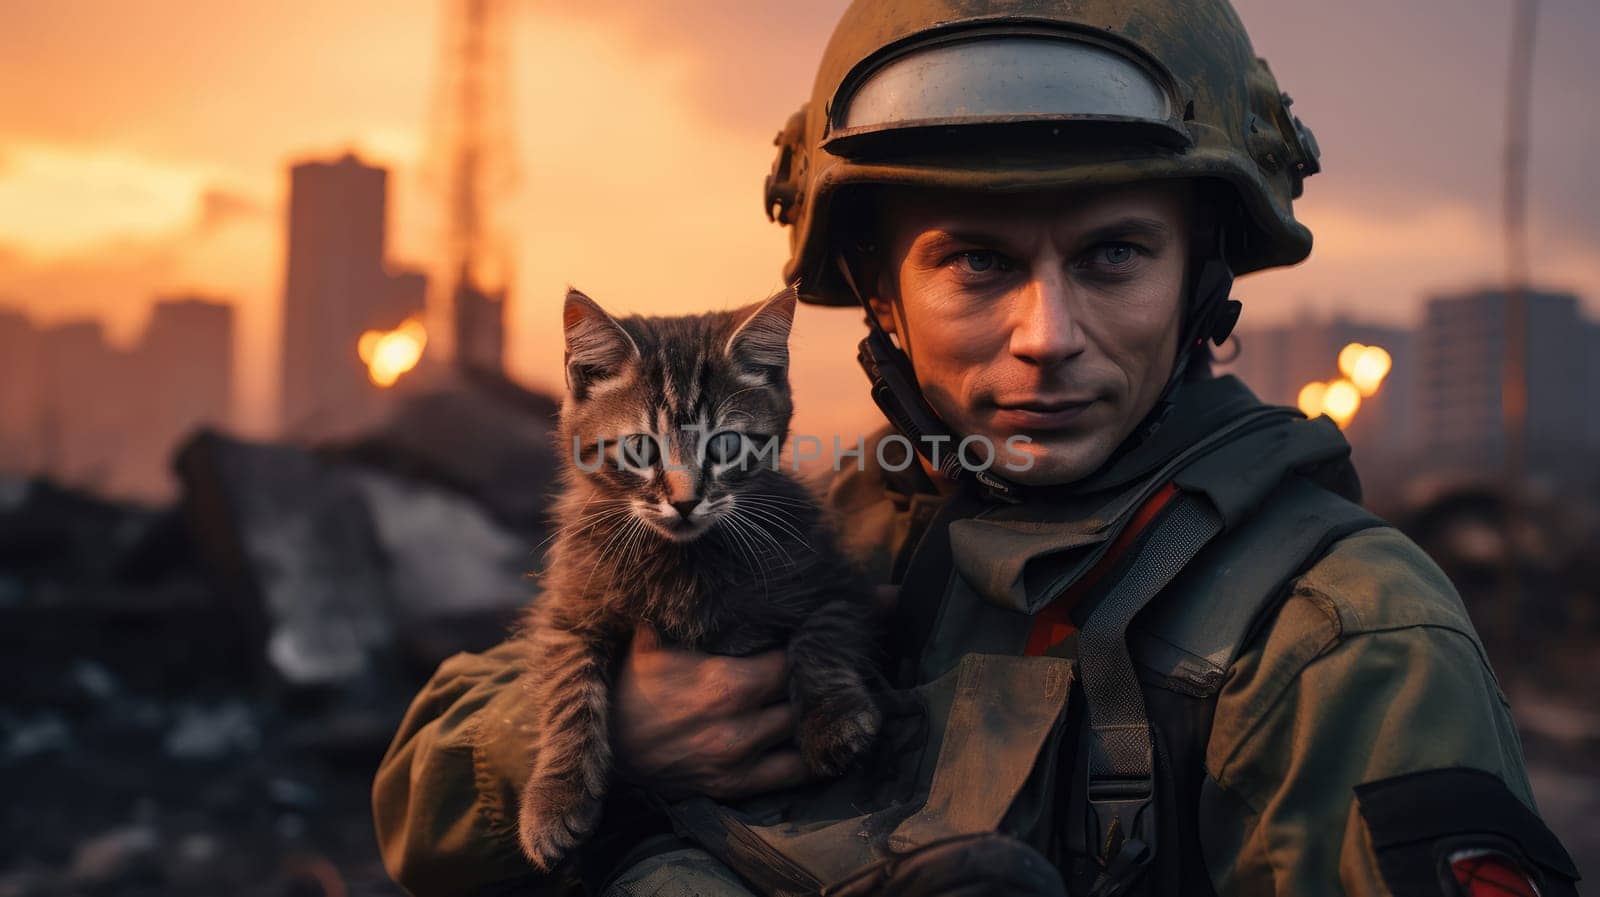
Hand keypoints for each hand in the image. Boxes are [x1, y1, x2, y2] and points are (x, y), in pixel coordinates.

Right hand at [612, 626, 808, 800]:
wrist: (603, 750)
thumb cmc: (627, 689)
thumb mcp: (649, 641)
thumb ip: (680, 611)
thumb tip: (695, 570)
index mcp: (726, 683)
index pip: (789, 660)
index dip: (798, 647)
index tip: (800, 639)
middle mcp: (740, 724)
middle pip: (802, 695)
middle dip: (807, 679)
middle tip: (811, 667)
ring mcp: (740, 760)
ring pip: (802, 732)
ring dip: (808, 714)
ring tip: (810, 697)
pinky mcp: (735, 786)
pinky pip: (793, 774)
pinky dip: (809, 757)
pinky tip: (813, 739)